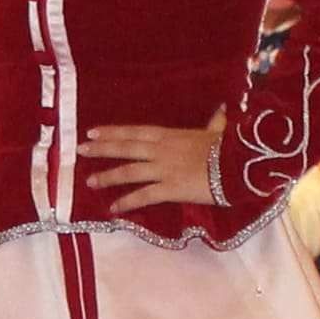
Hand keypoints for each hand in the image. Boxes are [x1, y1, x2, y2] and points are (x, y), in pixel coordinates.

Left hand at [80, 122, 220, 207]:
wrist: (239, 164)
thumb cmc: (230, 148)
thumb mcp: (219, 132)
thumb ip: (216, 123)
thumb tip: (224, 109)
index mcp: (171, 136)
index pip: (135, 132)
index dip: (112, 132)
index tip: (93, 132)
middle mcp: (162, 150)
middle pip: (125, 148)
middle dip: (101, 149)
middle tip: (80, 150)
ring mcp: (164, 169)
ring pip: (129, 172)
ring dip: (107, 176)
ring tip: (90, 181)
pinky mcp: (171, 188)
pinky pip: (144, 196)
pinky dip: (127, 202)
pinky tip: (113, 209)